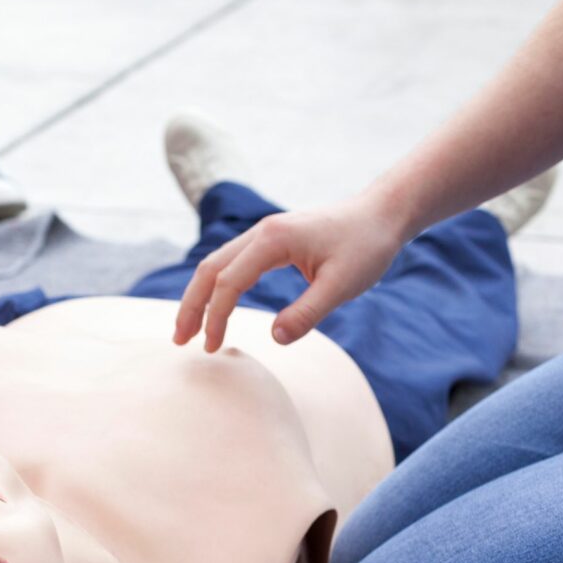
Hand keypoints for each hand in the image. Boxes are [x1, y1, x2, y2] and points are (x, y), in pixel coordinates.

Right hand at [173, 192, 406, 351]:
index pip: (229, 282)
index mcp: (273, 240)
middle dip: (191, 306)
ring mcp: (264, 234)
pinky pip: (232, 263)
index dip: (215, 317)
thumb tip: (275, 338)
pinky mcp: (272, 241)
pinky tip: (215, 307)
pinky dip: (217, 287)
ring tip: (189, 330)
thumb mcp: (343, 285)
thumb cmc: (367, 246)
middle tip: (179, 341)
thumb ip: (308, 312)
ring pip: (216, 264)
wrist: (383, 214)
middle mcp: (261, 232)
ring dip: (199, 297)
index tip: (212, 348)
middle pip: (209, 269)